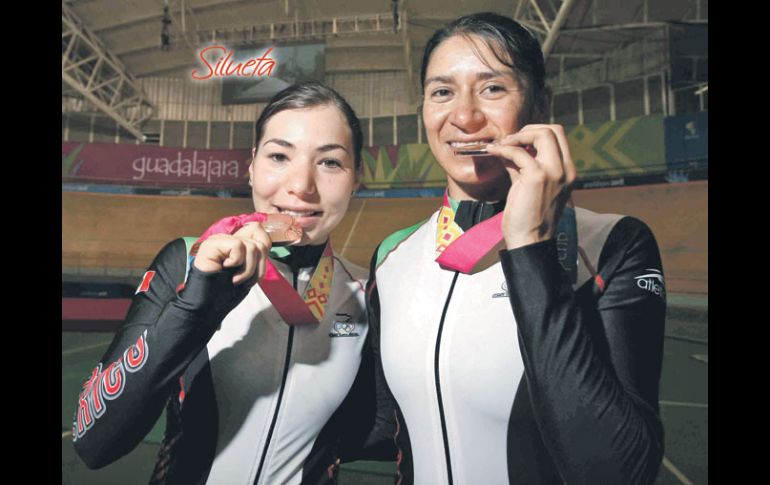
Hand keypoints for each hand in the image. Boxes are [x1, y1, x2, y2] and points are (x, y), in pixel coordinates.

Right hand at [193, 222, 272, 285]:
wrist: (206, 305)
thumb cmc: (225, 291)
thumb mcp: (248, 273)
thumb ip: (256, 256)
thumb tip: (265, 245)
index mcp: (236, 244)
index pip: (259, 232)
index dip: (265, 252)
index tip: (256, 272)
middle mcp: (228, 239)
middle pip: (260, 244)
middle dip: (259, 269)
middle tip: (245, 281)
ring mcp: (219, 240)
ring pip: (252, 246)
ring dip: (248, 269)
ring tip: (236, 279)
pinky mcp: (212, 243)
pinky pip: (238, 245)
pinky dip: (236, 262)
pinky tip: (225, 269)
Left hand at [485, 124, 576, 249]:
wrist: (529, 240)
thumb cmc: (527, 217)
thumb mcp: (528, 185)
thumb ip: (522, 165)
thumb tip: (508, 148)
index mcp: (567, 172)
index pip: (559, 137)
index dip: (536, 133)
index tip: (518, 141)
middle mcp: (565, 170)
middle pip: (553, 130)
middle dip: (529, 129)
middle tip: (509, 140)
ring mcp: (554, 172)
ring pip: (542, 134)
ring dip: (517, 136)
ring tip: (501, 145)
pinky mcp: (537, 177)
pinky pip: (518, 152)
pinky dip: (504, 149)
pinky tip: (493, 152)